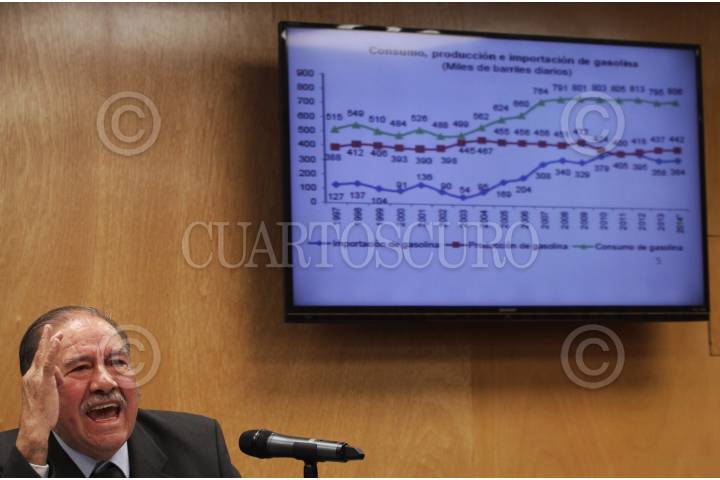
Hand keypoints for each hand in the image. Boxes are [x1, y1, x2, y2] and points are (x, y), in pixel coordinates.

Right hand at [15, 325, 63, 464]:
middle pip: (40, 355)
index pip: (40, 361)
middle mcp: (31, 376)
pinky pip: (49, 362)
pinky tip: (57, 340)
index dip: (45, 350)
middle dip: (45, 340)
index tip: (49, 339)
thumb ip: (53, 382)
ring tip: (57, 331)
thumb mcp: (48, 395)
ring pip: (44, 356)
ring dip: (50, 341)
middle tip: (48, 328)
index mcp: (31, 379)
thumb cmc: (42, 414)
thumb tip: (59, 375)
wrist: (34, 426)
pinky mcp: (44, 381)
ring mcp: (36, 378)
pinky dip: (53, 350)